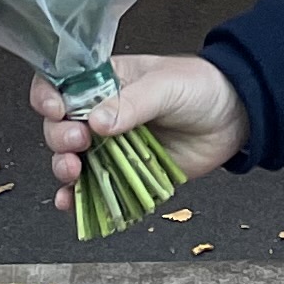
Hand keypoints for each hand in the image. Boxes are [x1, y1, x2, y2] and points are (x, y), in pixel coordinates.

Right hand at [33, 53, 248, 208]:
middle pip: (60, 125)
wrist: (235, 117)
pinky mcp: (126, 174)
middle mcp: (102, 113)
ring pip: (72, 159)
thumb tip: (96, 121)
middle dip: (59, 136)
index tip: (56, 109)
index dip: (48, 95)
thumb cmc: (200, 87)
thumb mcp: (166, 85)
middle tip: (76, 143)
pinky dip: (78, 198)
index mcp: (105, 80)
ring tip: (72, 172)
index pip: (61, 83)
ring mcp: (112, 146)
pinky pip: (94, 188)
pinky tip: (70, 202)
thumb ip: (133, 102)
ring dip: (63, 167)